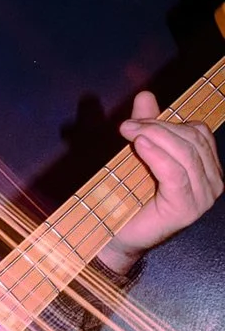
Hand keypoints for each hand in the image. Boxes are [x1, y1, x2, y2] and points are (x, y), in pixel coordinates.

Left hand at [96, 90, 222, 273]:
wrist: (118, 236)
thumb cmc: (131, 197)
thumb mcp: (140, 154)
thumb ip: (147, 125)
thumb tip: (146, 95)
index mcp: (208, 167)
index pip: (197, 132)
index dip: (167, 121)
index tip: (135, 119)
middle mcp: (213, 182)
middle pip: (191, 140)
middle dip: (158, 127)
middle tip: (127, 126)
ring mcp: (203, 197)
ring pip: (185, 154)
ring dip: (155, 137)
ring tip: (129, 132)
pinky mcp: (187, 209)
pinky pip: (175, 174)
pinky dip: (157, 156)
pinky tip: (140, 145)